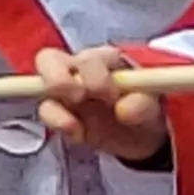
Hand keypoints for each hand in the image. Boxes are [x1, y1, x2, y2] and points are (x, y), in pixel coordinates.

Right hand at [33, 46, 167, 163]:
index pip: (88, 57)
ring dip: (55, 106)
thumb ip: (143, 105)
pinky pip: (46, 111)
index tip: (111, 97)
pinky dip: (57, 122)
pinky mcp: (60, 113)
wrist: (141, 137)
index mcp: (105, 59)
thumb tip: (124, 108)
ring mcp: (66, 90)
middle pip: (49, 59)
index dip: (94, 75)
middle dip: (59, 79)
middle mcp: (79, 69)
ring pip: (40, 85)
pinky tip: (78, 134)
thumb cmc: (146, 110)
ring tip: (75, 124)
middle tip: (79, 98)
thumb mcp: (153, 108)